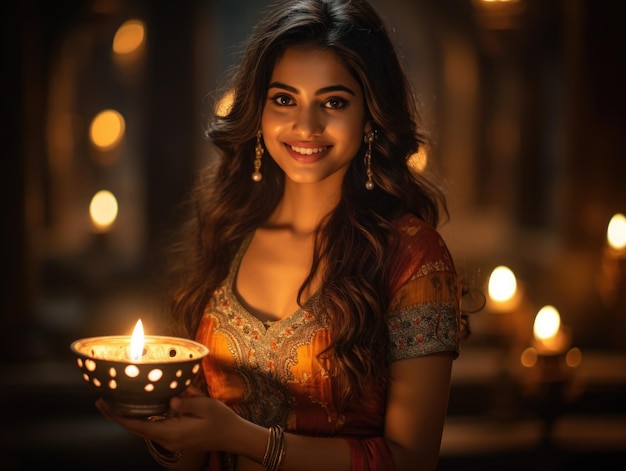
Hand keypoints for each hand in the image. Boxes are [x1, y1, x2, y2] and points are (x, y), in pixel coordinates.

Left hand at [95, 390, 240, 453]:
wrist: (233, 436)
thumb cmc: (222, 421)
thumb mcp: (207, 406)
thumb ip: (187, 402)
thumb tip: (170, 399)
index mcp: (173, 432)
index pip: (139, 426)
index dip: (119, 416)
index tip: (104, 405)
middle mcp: (168, 438)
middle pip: (136, 429)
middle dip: (118, 416)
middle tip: (103, 401)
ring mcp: (172, 439)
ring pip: (144, 429)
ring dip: (129, 418)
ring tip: (116, 403)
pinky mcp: (176, 436)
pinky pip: (153, 428)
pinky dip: (142, 419)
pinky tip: (139, 409)